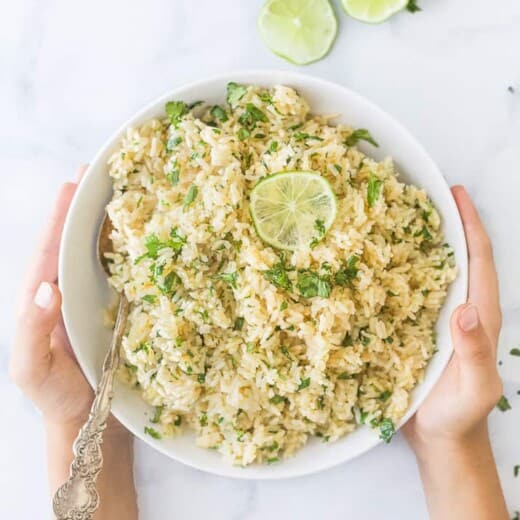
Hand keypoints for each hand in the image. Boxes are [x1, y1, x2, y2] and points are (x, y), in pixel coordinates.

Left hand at [10, 167, 124, 434]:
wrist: (85, 412)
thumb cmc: (54, 392)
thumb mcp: (29, 369)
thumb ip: (31, 332)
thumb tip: (48, 289)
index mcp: (41, 296)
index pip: (50, 247)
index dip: (60, 214)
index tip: (73, 183)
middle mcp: (66, 287)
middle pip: (73, 238)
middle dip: (83, 204)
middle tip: (99, 172)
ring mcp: (90, 295)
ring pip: (96, 249)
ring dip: (108, 220)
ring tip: (122, 191)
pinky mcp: (113, 305)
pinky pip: (120, 270)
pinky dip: (127, 247)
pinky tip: (140, 232)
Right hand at [404, 185, 502, 452]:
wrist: (440, 438)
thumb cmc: (459, 416)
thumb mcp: (475, 389)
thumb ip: (475, 352)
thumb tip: (464, 310)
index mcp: (479, 316)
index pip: (479, 261)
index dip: (471, 225)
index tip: (455, 194)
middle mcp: (459, 309)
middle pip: (456, 257)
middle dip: (445, 223)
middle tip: (422, 195)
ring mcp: (436, 319)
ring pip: (430, 272)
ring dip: (419, 243)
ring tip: (396, 219)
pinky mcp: (414, 330)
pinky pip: (406, 293)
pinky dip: (396, 272)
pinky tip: (376, 263)